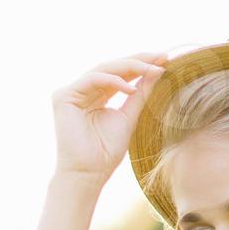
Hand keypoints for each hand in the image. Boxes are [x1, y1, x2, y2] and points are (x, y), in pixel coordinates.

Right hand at [51, 51, 167, 187]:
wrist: (88, 173)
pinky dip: (112, 81)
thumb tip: (157, 72)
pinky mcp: (63, 96)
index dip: (142, 65)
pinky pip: (92, 79)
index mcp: (97, 95)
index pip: (120, 74)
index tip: (165, 60)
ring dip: (130, 67)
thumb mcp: (129, 117)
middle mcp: (83, 90)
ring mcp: (72, 92)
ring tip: (152, 69)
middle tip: (162, 56)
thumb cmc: (106, 152)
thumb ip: (140, 94)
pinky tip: (130, 88)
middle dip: (138, 60)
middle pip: (112, 67)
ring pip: (103, 69)